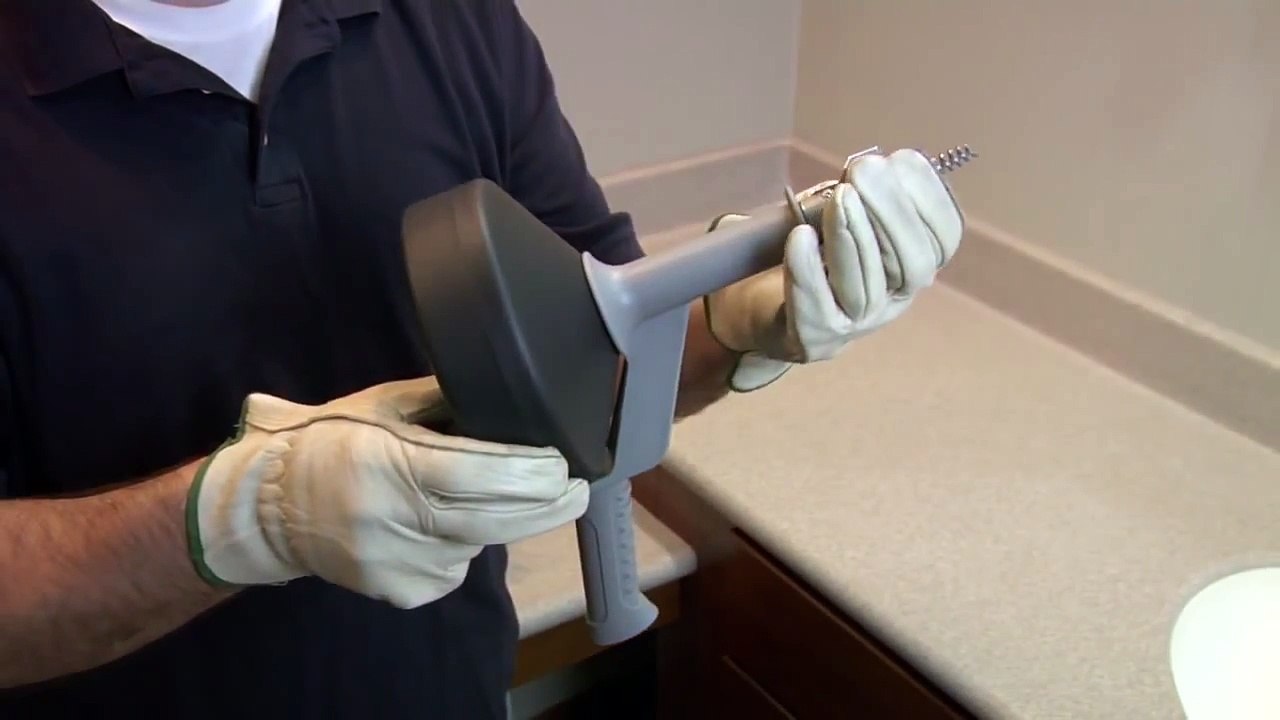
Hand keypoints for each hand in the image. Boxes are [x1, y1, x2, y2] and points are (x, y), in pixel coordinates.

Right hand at [186, 376, 587, 607]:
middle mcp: (393, 518)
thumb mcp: (382, 404)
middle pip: (495, 520)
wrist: (268, 507)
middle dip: (547, 506)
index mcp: (390, 462)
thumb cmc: (332, 441)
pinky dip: (462, 548)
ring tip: (474, 498)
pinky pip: (454, 570)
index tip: (565, 466)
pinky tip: (436, 527)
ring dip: (496, 523)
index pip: (480, 474)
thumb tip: (511, 392)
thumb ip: (445, 399)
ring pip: (478, 546)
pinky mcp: (397, 592)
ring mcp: (395, 563)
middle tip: (575, 490)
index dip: (531, 473)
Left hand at [704, 148, 963, 390]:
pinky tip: (801, 235)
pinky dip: (808, 266)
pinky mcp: (816, 333)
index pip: (944, 239)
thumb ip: (866, 198)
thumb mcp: (850, 220)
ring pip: (865, 283)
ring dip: (853, 233)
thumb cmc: (821, 255)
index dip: (929, 198)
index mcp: (914, 267)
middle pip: (912, 264)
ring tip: (840, 195)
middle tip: (864, 170)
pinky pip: (817, 301)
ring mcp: (858, 321)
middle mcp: (896, 299)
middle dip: (892, 212)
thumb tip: (872, 168)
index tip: (902, 160)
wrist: (775, 311)